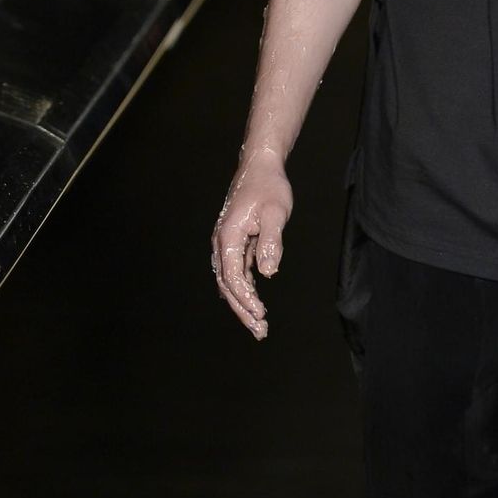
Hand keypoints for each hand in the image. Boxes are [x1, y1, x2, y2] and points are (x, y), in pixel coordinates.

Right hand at [211, 151, 292, 339]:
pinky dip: (245, 290)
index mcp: (228, 235)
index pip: (232, 275)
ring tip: (259, 325)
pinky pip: (236, 272)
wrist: (260, 166)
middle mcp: (222, 242)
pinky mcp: (235, 243)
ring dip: (243, 304)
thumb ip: (271, 242)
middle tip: (260, 331)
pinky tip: (255, 304)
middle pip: (227, 284)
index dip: (245, 297)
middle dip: (242, 310)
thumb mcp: (276, 212)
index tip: (261, 313)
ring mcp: (226, 243)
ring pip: (230, 281)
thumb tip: (268, 272)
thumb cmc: (269, 187)